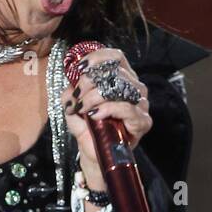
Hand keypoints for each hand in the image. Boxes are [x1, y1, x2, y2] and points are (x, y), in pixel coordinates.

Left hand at [59, 48, 150, 192]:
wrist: (95, 155)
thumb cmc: (89, 129)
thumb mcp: (74, 109)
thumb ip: (69, 95)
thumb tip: (68, 87)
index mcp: (122, 79)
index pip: (115, 57)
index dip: (97, 58)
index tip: (78, 68)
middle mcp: (135, 88)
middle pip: (115, 72)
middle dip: (90, 81)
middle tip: (77, 96)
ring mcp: (141, 105)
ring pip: (120, 88)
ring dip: (95, 96)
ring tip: (83, 108)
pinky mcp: (142, 122)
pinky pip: (127, 109)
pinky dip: (107, 109)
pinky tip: (95, 115)